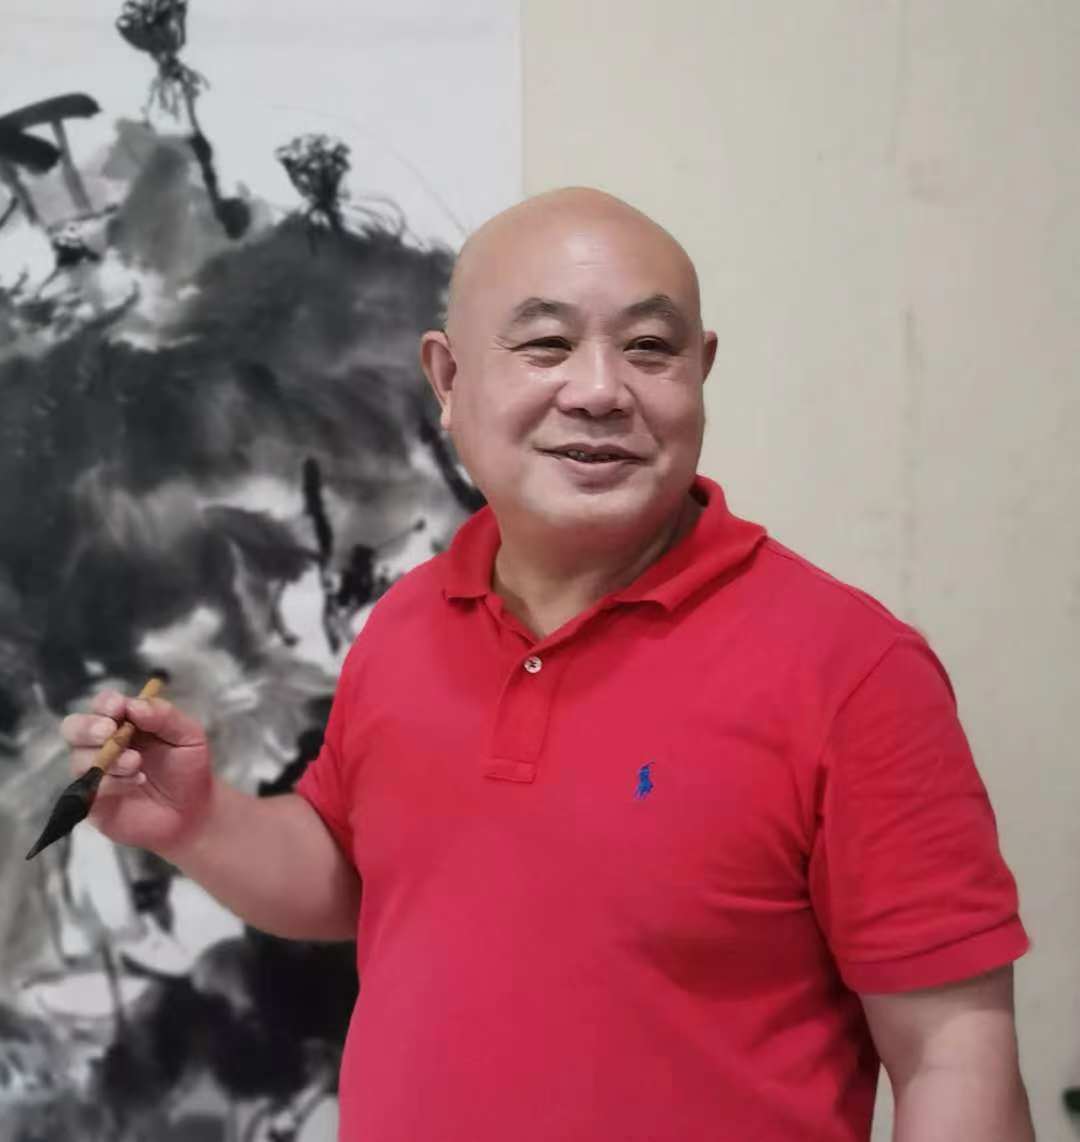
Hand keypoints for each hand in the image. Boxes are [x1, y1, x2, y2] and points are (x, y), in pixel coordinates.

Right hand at [61, 689, 213, 856]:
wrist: (192, 811)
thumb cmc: (189, 768)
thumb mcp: (188, 735)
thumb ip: (164, 716)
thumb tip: (134, 705)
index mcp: (125, 722)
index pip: (103, 704)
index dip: (106, 703)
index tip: (118, 708)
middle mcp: (104, 744)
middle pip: (74, 727)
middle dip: (88, 727)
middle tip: (109, 732)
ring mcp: (95, 772)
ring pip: (79, 758)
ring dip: (109, 758)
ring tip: (137, 763)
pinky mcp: (93, 801)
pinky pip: (87, 788)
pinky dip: (110, 782)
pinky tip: (136, 782)